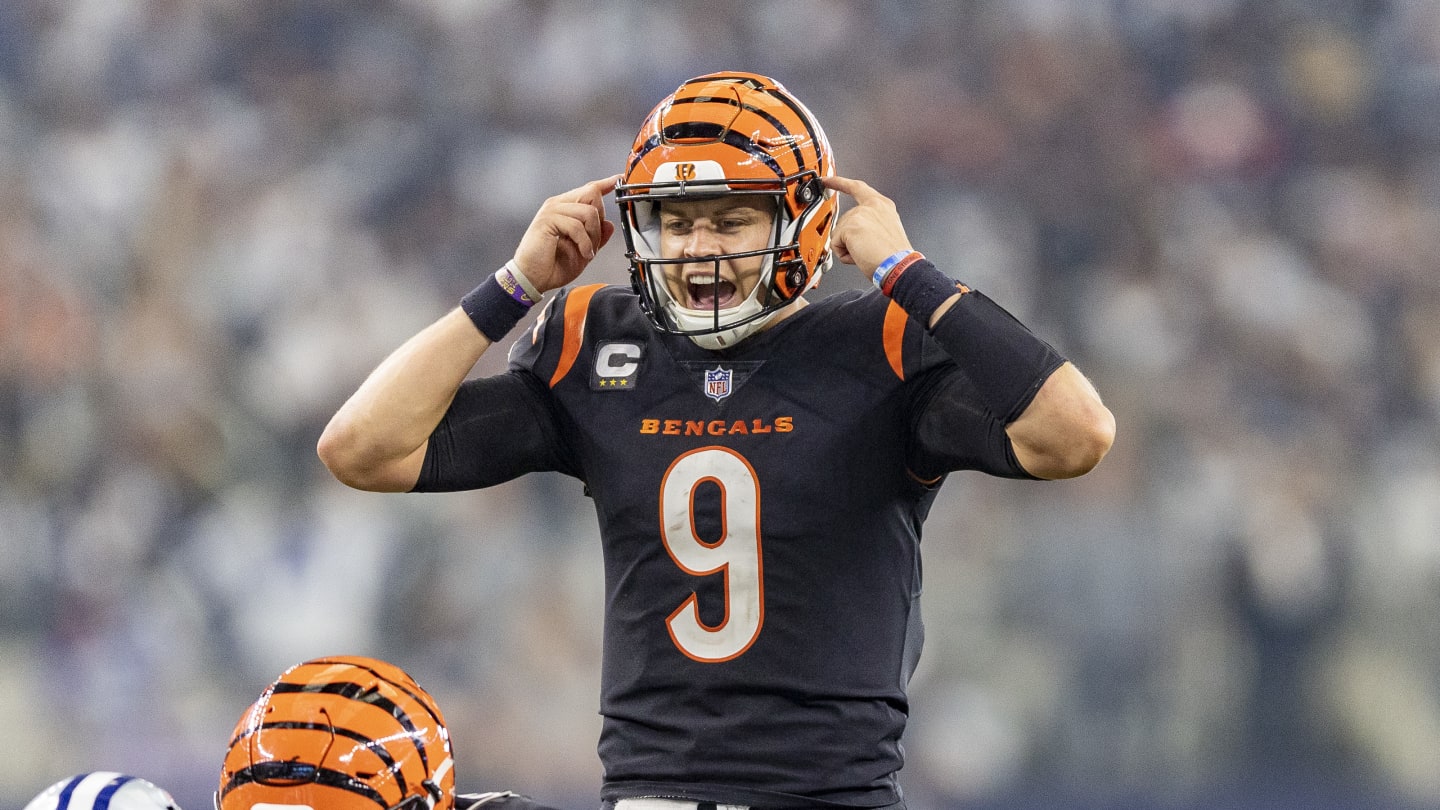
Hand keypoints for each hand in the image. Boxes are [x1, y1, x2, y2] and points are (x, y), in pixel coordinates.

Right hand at [512, 174, 619, 291]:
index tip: (618, 179)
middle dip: (600, 220)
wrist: (533, 278)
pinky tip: (584, 253)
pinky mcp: (547, 220)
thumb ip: (597, 237)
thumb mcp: (584, 251)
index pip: (588, 189)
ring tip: (587, 250)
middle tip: (594, 242)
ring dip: (593, 235)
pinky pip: (577, 225)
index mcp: (566, 208)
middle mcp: (558, 205)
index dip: (605, 184)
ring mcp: (552, 210)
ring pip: (588, 212)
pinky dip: (584, 242)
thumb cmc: (553, 266)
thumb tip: (609, 225)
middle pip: (592, 194)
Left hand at [822, 176, 913, 274]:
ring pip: (839, 233)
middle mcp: (872, 206)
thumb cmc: (895, 257)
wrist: (899, 266)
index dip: (839, 183)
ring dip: (849, 248)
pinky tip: (860, 255)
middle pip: (844, 220)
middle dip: (848, 238)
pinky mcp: (851, 226)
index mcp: (882, 206)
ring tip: (868, 252)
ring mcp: (861, 214)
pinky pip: (835, 244)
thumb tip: (851, 233)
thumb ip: (869, 224)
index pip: (857, 188)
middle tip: (869, 249)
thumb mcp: (886, 231)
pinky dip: (844, 255)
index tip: (827, 180)